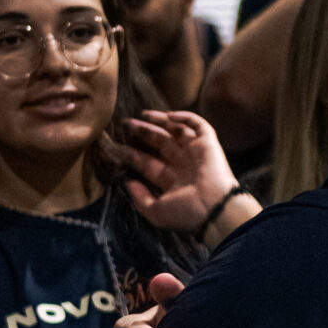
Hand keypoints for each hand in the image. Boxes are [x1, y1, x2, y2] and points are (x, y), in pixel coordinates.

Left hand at [123, 113, 256, 241]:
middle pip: (159, 143)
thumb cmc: (186, 212)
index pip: (147, 163)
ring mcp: (196, 152)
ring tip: (142, 115)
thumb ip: (140, 198)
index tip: (113, 147)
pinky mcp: (208, 143)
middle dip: (143, 133)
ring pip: (176, 130)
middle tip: (125, 124)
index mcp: (172, 180)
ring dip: (160, 121)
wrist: (214, 207)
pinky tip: (168, 116)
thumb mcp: (156, 212)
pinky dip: (185, 117)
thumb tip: (128, 182)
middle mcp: (183, 164)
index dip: (130, 154)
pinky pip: (198, 124)